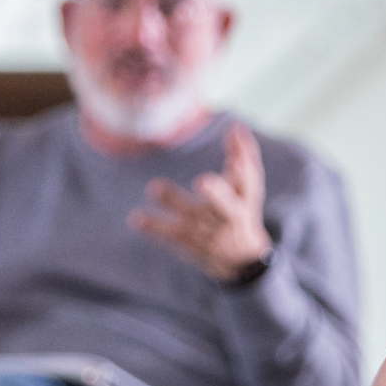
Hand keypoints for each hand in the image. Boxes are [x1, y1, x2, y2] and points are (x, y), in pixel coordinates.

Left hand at [129, 123, 273, 282]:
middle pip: (225, 205)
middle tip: (203, 182)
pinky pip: (171, 235)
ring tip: (155, 187)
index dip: (242, 168)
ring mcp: (207, 232)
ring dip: (174, 203)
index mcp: (244, 201)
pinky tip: (136, 219)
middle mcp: (228, 217)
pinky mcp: (189, 242)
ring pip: (191, 217)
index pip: (247, 183)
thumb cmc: (244, 211)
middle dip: (216, 194)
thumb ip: (244, 156)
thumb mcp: (249, 187)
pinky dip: (154, 228)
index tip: (235, 156)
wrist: (241, 259)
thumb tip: (236, 127)